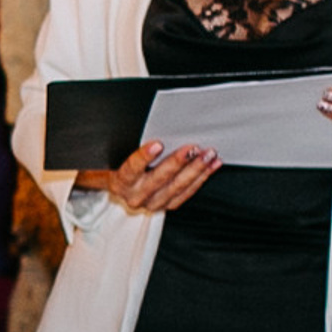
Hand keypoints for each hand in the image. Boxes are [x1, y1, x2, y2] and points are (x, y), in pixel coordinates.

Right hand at [77, 139, 218, 214]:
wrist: (124, 188)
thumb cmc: (123, 167)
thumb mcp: (119, 156)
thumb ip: (130, 146)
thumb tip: (152, 127)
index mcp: (121, 183)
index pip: (131, 169)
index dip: (143, 157)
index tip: (157, 144)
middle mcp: (136, 196)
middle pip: (158, 179)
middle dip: (178, 162)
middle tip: (192, 148)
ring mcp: (153, 203)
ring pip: (177, 187)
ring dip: (196, 169)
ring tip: (208, 155)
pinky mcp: (168, 204)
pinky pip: (187, 192)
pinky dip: (202, 177)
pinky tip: (212, 165)